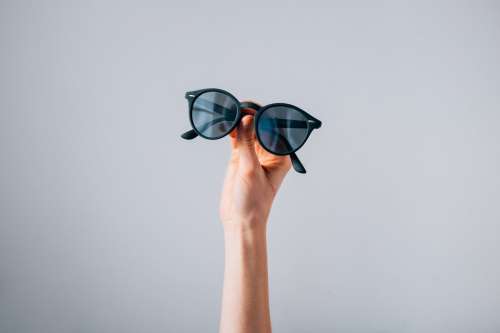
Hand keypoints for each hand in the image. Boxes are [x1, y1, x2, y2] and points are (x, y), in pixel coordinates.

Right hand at [219, 106, 290, 229]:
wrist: (240, 220)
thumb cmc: (253, 202)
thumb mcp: (250, 170)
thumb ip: (247, 143)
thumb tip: (247, 118)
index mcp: (281, 155)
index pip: (273, 128)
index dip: (261, 116)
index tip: (248, 109)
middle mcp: (270, 152)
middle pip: (260, 126)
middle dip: (249, 116)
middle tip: (235, 109)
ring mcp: (254, 154)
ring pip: (248, 130)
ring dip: (239, 122)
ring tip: (228, 114)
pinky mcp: (241, 157)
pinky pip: (237, 138)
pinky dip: (231, 131)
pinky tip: (225, 125)